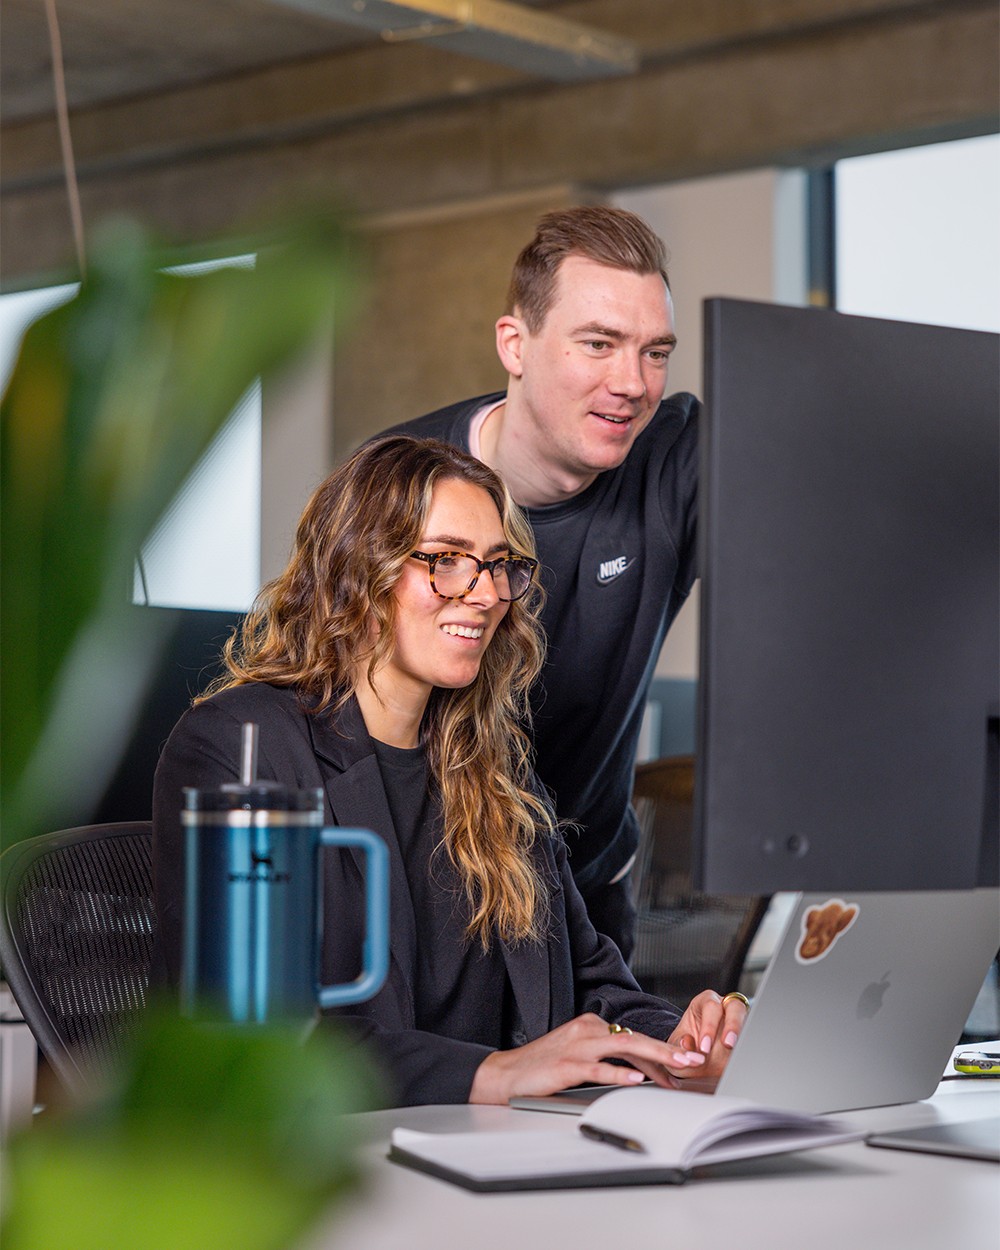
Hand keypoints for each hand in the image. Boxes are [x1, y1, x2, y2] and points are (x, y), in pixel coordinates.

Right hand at [468, 1012, 706, 1104]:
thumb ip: (606, 1058)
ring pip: (624, 1047)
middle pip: (635, 1038)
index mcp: (591, 1026)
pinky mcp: (566, 1065)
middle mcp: (587, 1030)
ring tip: (677, 1067)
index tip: (684, 1064)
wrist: (507, 1073)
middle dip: (669, 1050)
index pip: (634, 1038)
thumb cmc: (543, 1066)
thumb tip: (641, 1071)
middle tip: (694, 1060)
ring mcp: (577, 1046)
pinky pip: (599, 1068)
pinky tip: (637, 1080)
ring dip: (655, 1058)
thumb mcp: (579, 1055)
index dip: (662, 1052)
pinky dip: (620, 1074)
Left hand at [664, 989, 748, 1088]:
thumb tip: (687, 1044)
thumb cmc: (687, 1045)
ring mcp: (740, 1021)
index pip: (710, 1006)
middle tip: (727, 1045)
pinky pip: (752, 1038)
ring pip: (749, 1020)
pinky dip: (749, 1048)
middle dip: (732, 1026)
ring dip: (744, 1036)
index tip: (704, 1047)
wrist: (696, 1057)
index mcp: (705, 1002)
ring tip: (738, 1053)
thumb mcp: (677, 1045)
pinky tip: (743, 1060)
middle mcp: (725, 1007)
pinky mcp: (748, 1035)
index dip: (709, 1026)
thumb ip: (679, 1046)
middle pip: (735, 1007)